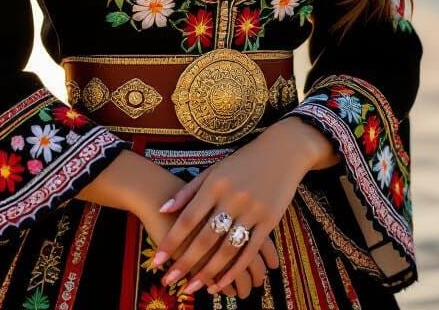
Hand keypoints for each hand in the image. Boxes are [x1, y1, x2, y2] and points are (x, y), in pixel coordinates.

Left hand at [139, 168, 277, 299]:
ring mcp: (252, 210)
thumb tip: (163, 208)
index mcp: (215, 183)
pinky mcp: (269, 220)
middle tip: (170, 281)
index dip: (171, 241)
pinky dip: (234, 270)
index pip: (188, 218)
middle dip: (185, 262)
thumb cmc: (242, 161)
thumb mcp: (214, 169)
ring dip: (208, 272)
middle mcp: (232, 197)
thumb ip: (189, 190)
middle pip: (205, 237)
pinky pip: (250, 250)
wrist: (282, 151)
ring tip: (192, 287)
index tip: (157, 260)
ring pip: (227, 249)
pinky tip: (221, 283)